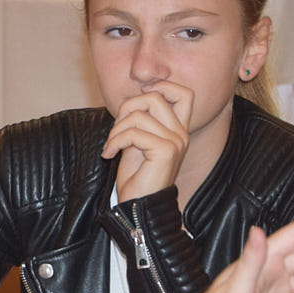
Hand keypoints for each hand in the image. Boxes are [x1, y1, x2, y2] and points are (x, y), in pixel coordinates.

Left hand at [101, 81, 193, 199]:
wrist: (139, 206)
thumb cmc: (137, 175)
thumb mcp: (138, 140)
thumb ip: (140, 119)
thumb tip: (131, 98)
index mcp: (178, 129)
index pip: (184, 93)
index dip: (161, 86)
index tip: (137, 100)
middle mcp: (181, 133)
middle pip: (155, 96)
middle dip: (128, 107)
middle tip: (116, 129)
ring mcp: (176, 141)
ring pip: (139, 114)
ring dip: (117, 129)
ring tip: (111, 145)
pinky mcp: (166, 151)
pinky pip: (133, 133)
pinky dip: (115, 141)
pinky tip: (109, 154)